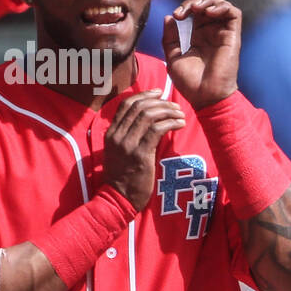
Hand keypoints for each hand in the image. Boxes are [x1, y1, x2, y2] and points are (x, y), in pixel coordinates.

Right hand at [104, 91, 185, 210]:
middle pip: (139, 107)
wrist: (118, 198)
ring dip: (168, 111)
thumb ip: (129, 136)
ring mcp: (127, 144)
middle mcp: (117, 135)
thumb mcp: (120, 152)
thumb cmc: (123, 177)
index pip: (126, 105)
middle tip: (174, 105)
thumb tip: (149, 122)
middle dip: (160, 102)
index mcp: (110, 133)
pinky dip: (171, 123)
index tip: (158, 93)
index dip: (144, 95)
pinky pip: (157, 130)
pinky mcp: (140, 154)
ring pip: (149, 116)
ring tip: (180, 114)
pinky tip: (180, 124)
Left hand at [162, 0, 240, 108]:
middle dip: (191, 1)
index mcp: (199, 36)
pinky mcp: (233, 36)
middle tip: (181, 13)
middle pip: (205, 4)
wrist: (205, 96)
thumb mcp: (172, 57)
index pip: (199, 10)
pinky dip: (222, 6)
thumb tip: (169, 17)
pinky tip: (208, 12)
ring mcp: (223, 34)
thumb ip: (170, 37)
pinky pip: (233, 13)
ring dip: (206, 1)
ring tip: (195, 9)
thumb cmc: (190, 82)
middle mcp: (212, 32)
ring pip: (220, 5)